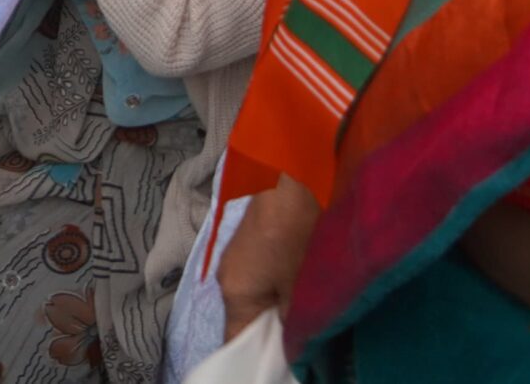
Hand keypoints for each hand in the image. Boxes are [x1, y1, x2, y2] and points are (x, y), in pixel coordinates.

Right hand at [217, 174, 321, 341]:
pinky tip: (298, 280)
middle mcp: (227, 279)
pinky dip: (277, 287)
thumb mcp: (298, 283)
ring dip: (277, 306)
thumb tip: (292, 340)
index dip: (258, 351)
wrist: (289, 176)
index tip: (282, 354)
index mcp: (234, 293)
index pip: (236, 340)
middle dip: (271, 329)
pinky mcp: (250, 245)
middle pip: (246, 319)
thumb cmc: (292, 230)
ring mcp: (237, 260)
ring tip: (302, 305)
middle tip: (301, 331)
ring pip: (256, 298)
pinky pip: (260, 279)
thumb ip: (293, 319)